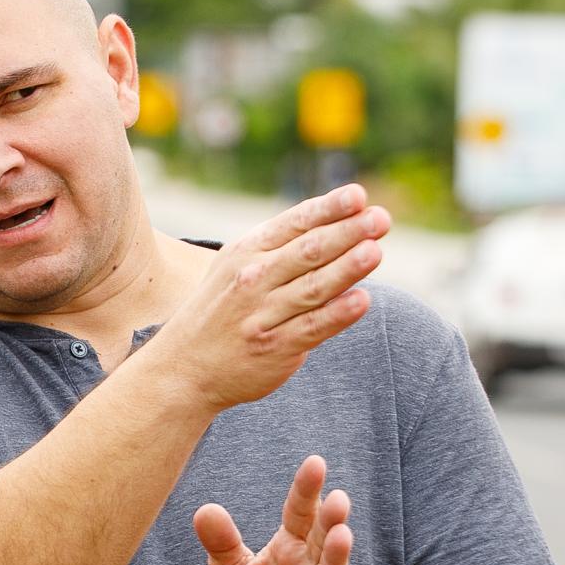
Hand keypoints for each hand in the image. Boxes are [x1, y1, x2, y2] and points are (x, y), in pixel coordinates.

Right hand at [147, 186, 389, 416]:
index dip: (329, 208)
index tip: (358, 196)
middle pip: (308, 251)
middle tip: (380, 219)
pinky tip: (362, 300)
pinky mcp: (275, 348)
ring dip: (347, 268)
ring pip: (313, 287)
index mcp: (246, 252)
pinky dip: (338, 314)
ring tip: (375, 250)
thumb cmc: (221, 310)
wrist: (184, 367)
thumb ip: (280, 245)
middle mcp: (252, 279)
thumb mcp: (236, 266)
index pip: (294, 223)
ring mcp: (263, 315)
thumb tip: (339, 218)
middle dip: (347, 233)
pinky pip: (312, 328)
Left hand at [194, 455, 352, 564]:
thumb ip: (221, 544)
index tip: (315, 463)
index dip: (306, 491)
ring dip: (338, 557)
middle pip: (322, 541)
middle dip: (331, 520)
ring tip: (343, 534)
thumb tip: (204, 508)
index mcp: (290, 549)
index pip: (300, 514)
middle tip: (338, 497)